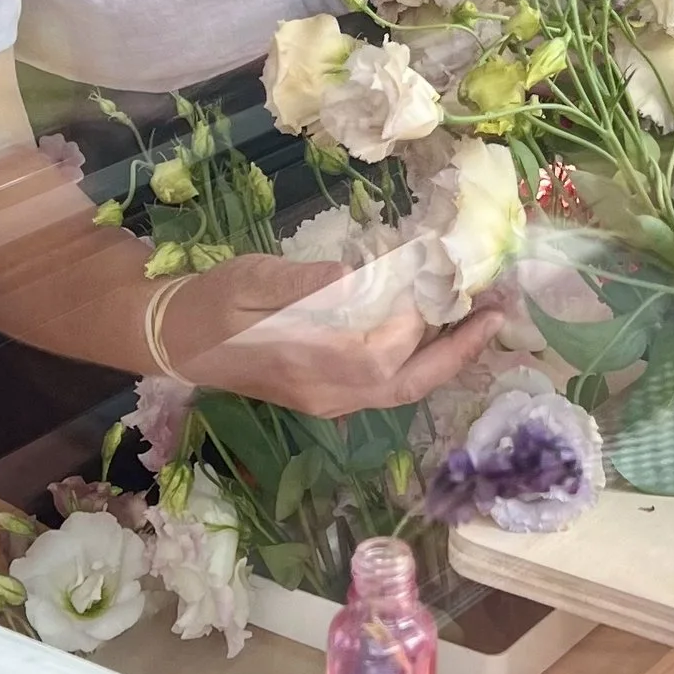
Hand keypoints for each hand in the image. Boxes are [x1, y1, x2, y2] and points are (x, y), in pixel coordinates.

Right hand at [162, 250, 504, 419]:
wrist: (174, 340)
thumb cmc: (209, 304)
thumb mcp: (249, 280)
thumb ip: (303, 285)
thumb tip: (355, 279)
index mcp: (306, 364)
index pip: (382, 347)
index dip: (421, 314)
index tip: (449, 272)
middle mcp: (326, 393)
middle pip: (408, 381)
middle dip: (459, 349)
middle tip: (499, 311)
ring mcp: (329, 401)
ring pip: (403, 388)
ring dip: (447, 356)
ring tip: (482, 317)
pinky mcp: (328, 397)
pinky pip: (388, 385)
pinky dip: (420, 360)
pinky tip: (437, 329)